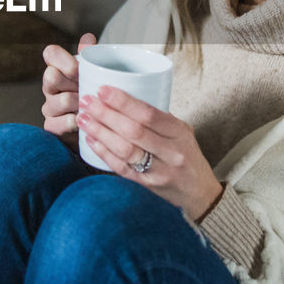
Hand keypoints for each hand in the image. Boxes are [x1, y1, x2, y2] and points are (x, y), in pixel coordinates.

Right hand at [41, 32, 97, 150]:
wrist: (95, 126)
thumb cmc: (93, 94)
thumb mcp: (94, 74)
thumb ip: (90, 57)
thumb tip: (88, 38)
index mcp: (58, 68)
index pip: (50, 53)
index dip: (64, 59)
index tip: (78, 69)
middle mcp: (49, 86)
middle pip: (51, 76)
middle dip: (73, 83)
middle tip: (88, 89)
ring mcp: (49, 107)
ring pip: (60, 100)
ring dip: (79, 104)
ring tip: (92, 107)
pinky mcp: (51, 126)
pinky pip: (59, 123)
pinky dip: (75, 122)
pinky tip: (86, 122)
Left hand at [77, 85, 222, 221]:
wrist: (199, 193)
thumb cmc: (187, 156)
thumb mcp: (183, 133)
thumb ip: (159, 118)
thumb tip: (126, 99)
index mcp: (179, 133)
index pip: (149, 114)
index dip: (124, 102)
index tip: (103, 90)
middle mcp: (171, 152)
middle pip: (134, 131)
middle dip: (106, 114)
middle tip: (87, 101)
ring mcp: (158, 171)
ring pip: (125, 150)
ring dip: (101, 132)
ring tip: (83, 118)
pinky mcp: (147, 186)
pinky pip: (122, 168)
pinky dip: (104, 153)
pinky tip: (90, 140)